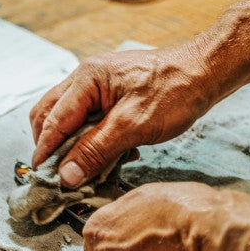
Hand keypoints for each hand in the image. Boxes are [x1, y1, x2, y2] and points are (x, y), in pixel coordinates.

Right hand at [29, 44, 219, 186]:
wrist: (206, 72)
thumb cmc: (174, 92)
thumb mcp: (132, 126)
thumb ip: (95, 150)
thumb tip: (65, 175)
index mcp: (87, 79)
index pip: (53, 120)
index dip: (46, 151)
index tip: (43, 178)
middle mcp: (87, 77)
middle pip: (51, 114)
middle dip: (52, 145)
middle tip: (60, 174)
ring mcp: (100, 83)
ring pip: (70, 117)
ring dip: (74, 143)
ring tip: (86, 167)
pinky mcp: (113, 92)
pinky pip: (90, 117)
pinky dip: (92, 137)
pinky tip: (110, 154)